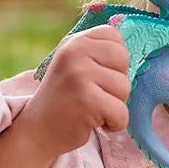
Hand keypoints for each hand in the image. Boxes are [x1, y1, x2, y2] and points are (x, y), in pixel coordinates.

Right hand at [0, 26, 130, 167]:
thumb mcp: (75, 64)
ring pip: (125, 87)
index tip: (96, 75)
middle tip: (95, 94)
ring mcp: (80, 75)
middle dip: (117, 83)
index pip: (116, 37)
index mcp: (75, 41)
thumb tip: (130, 49)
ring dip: (115, 105)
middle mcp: (75, 52)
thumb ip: (98, 52)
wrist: (38, 130)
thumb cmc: (65, 98)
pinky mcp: (87, 100)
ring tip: (92, 108)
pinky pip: (122, 113)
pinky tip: (94, 122)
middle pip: (124, 60)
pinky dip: (114, 124)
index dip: (115, 61)